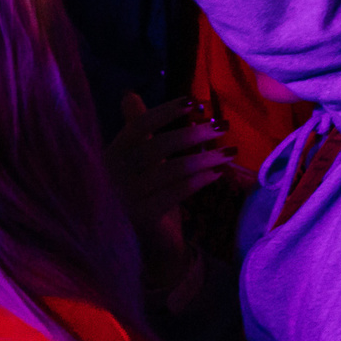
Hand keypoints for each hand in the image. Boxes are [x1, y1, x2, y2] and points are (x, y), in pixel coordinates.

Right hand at [106, 91, 237, 272]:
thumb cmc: (138, 195)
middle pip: (155, 147)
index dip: (164, 112)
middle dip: (191, 134)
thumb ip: (134, 129)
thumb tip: (129, 94)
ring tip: (230, 151)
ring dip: (203, 158)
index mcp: (110, 155)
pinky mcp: (140, 219)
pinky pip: (173, 195)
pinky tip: (217, 174)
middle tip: (222, 124)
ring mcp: (124, 199)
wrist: (131, 246)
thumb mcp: (135, 161)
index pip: (136, 128)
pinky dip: (197, 182)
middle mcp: (112, 176)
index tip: (194, 102)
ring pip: (168, 171)